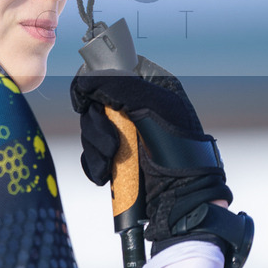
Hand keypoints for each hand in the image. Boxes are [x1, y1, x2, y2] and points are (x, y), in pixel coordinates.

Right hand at [71, 58, 240, 257]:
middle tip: (111, 143)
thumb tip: (85, 79)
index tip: (84, 100)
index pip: (110, 70)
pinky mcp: (118, 154)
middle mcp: (136, 104)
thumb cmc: (180, 148)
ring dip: (96, 147)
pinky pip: (92, 151)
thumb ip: (117, 84)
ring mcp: (127, 131)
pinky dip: (95, 163)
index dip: (91, 83)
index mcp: (150, 84)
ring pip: (91, 127)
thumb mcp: (151, 105)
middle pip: (94, 101)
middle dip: (97, 126)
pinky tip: (106, 173)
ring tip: (111, 161)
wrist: (183, 196)